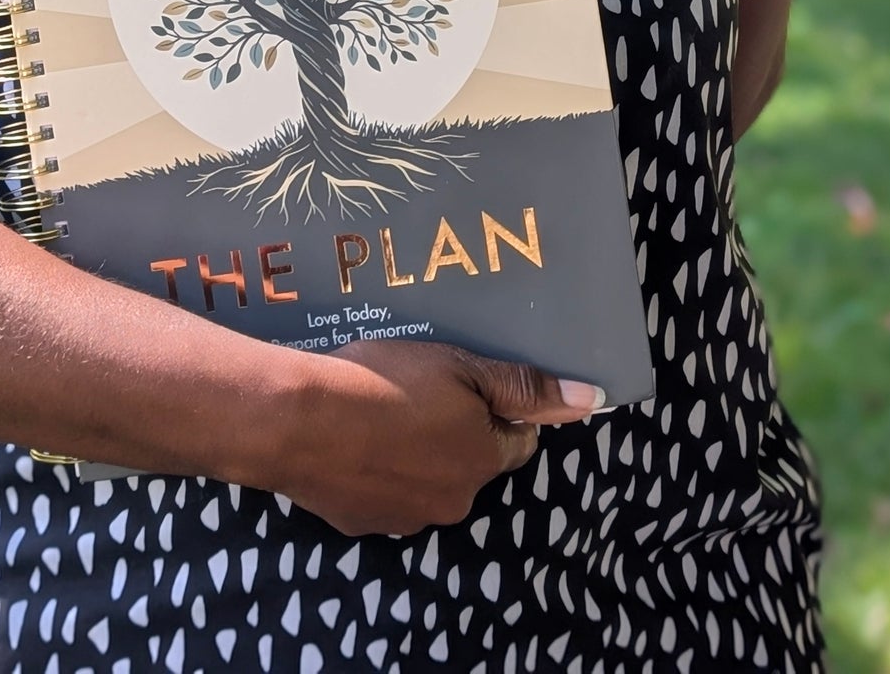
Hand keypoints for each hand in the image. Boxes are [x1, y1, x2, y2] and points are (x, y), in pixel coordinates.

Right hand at [265, 339, 603, 536]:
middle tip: (420, 388)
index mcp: (483, 460)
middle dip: (454, 431)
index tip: (471, 383)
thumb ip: (525, 387)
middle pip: (469, 462)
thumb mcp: (460, 367)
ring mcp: (405, 517)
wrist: (297, 419)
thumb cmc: (385, 382)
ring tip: (380, 408)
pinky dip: (375, 468)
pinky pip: (382, 492)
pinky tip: (353, 437)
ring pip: (425, 479)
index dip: (500, 408)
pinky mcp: (361, 522)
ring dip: (414, 452)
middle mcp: (453, 500)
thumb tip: (592, 398)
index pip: (517, 440)